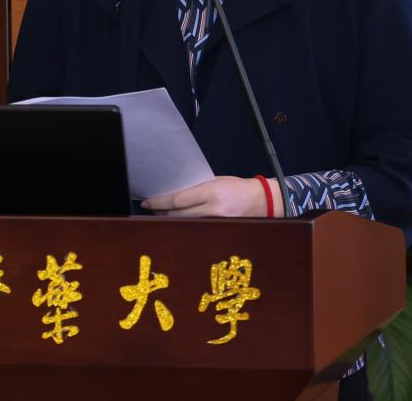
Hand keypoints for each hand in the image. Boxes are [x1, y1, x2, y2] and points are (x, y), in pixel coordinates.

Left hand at [141, 176, 282, 217]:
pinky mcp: (222, 231)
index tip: (147, 202)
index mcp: (211, 192)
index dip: (159, 203)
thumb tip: (175, 194)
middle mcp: (213, 209)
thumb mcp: (217, 181)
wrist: (264, 201)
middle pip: (178, 215)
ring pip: (186, 224)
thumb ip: (198, 189)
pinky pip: (198, 229)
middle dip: (162, 212)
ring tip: (162, 215)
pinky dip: (187, 226)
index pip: (178, 200)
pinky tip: (180, 223)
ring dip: (172, 220)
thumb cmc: (239, 187)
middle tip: (150, 209)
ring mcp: (218, 222)